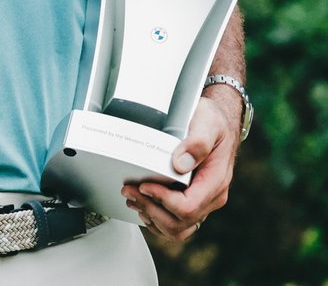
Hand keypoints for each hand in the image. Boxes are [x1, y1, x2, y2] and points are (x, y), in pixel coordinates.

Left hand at [121, 93, 239, 240]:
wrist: (220, 121)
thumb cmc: (213, 121)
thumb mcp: (208, 124)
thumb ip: (197, 143)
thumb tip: (179, 164)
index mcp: (215, 182)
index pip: (188, 207)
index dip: (163, 200)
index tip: (144, 185)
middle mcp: (210, 196)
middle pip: (181, 222)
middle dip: (151, 209)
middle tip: (129, 191)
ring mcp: (202, 200)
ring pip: (178, 228)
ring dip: (152, 217)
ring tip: (132, 199)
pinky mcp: (192, 199)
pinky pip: (177, 223)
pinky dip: (157, 219)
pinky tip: (143, 205)